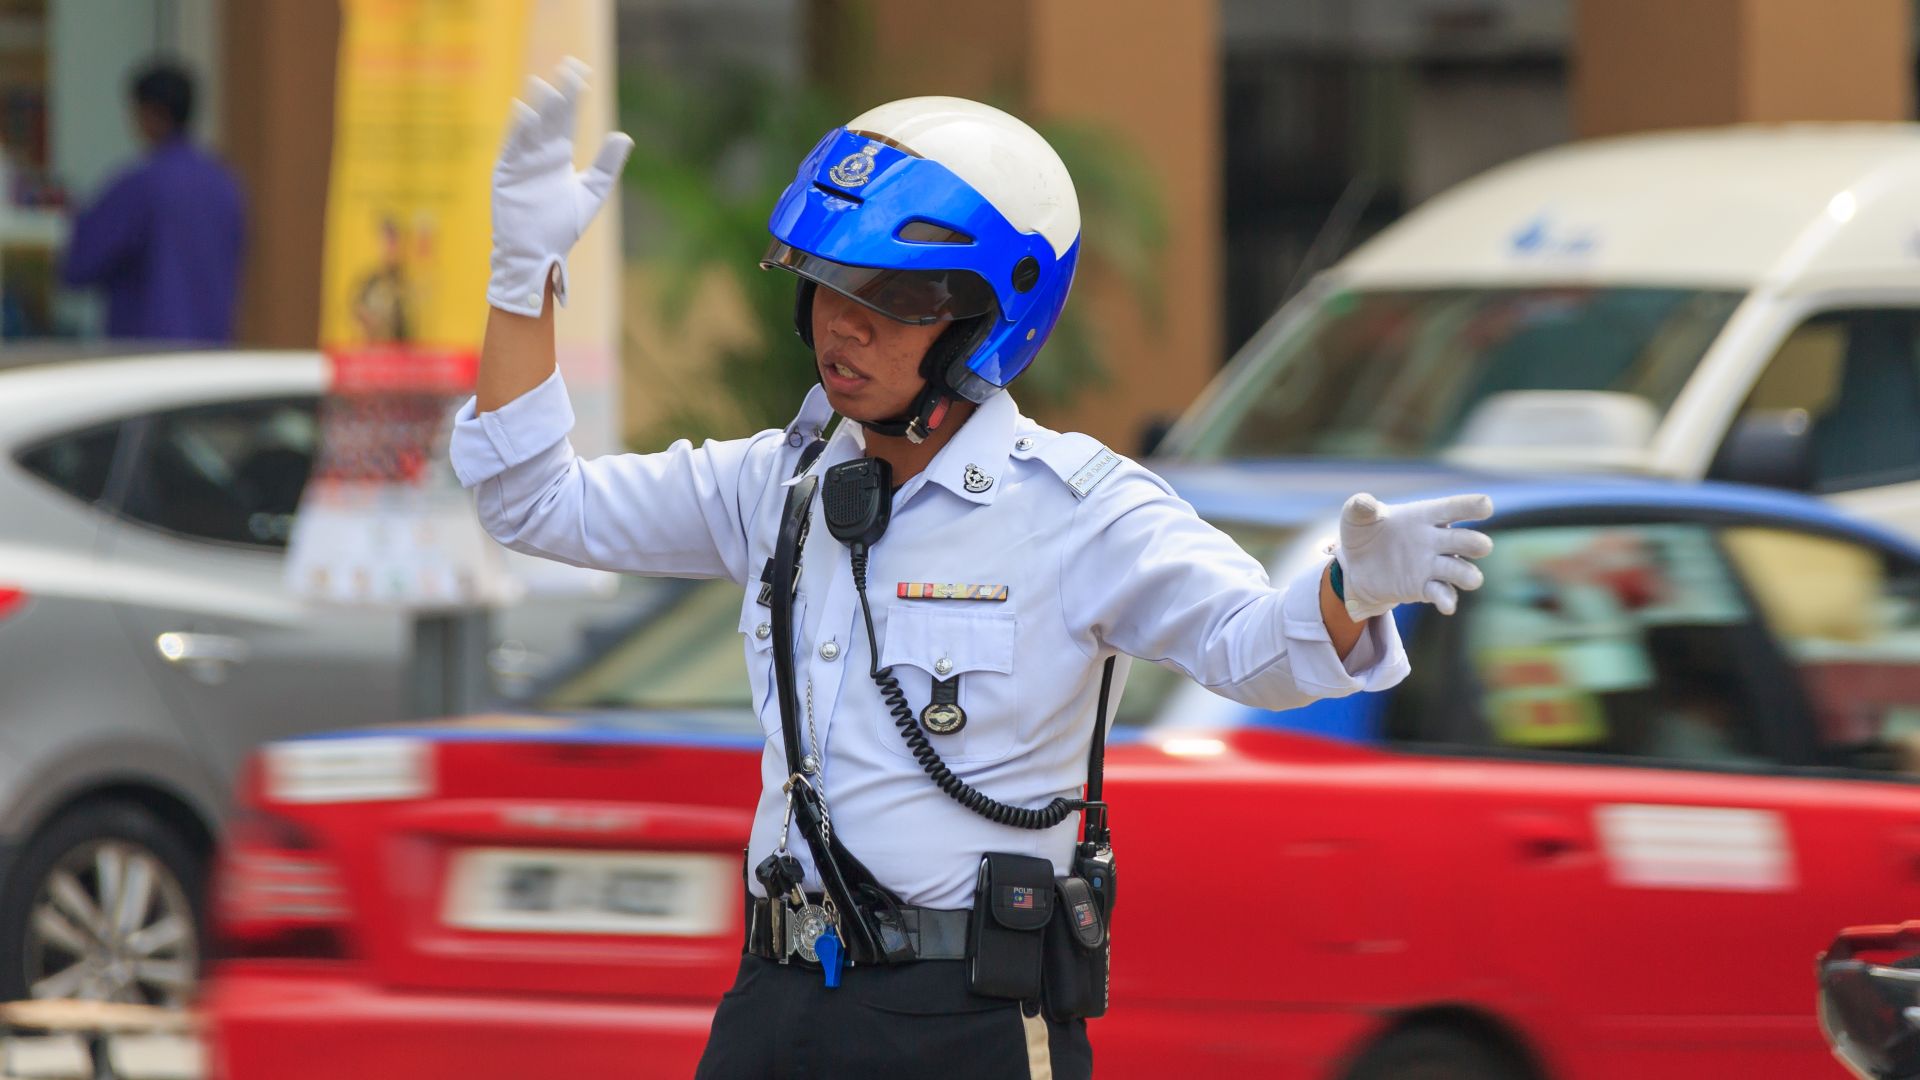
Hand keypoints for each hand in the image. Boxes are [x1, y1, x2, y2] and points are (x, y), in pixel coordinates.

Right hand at [487, 57, 633, 316]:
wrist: (537, 253)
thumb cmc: (561, 227)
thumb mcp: (591, 192)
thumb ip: (607, 166)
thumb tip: (624, 135)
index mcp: (558, 154)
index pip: (566, 116)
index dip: (572, 94)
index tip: (581, 71)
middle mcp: (539, 153)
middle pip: (550, 116)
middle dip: (558, 94)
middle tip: (567, 68)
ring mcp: (521, 161)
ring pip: (530, 127)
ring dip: (537, 107)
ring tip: (545, 86)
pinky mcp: (506, 173)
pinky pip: (512, 147)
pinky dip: (518, 131)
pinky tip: (525, 112)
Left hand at [1335, 492, 1493, 618]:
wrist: (1355, 567)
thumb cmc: (1363, 534)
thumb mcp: (1356, 517)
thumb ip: (1360, 507)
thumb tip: (1363, 502)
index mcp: (1425, 516)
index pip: (1455, 508)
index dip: (1472, 506)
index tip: (1485, 506)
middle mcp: (1436, 540)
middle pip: (1468, 541)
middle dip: (1476, 544)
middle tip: (1479, 547)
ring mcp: (1433, 565)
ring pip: (1463, 570)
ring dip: (1469, 575)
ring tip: (1469, 578)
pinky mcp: (1425, 588)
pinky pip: (1444, 594)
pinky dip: (1447, 600)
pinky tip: (1446, 606)